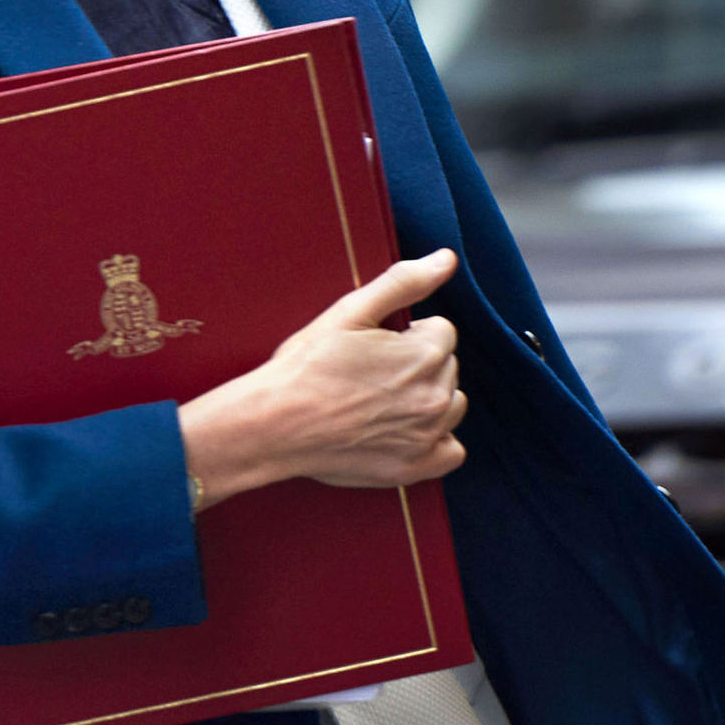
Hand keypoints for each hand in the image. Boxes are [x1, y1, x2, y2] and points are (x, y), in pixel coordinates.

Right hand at [179, 251, 465, 502]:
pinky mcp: (417, 465)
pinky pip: (451, 450)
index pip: (440, 332)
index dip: (404, 335)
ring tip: (379, 402)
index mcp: (427, 353)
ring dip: (426, 399)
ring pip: (450, 404)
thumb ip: (403, 282)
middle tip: (368, 375)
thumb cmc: (305, 367)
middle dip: (416, 366)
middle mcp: (437, 395)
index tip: (371, 348)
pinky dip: (433, 440)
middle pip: (446, 368)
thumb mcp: (348, 313)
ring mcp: (429, 434)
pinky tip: (398, 431)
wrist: (273, 424)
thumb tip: (446, 258)